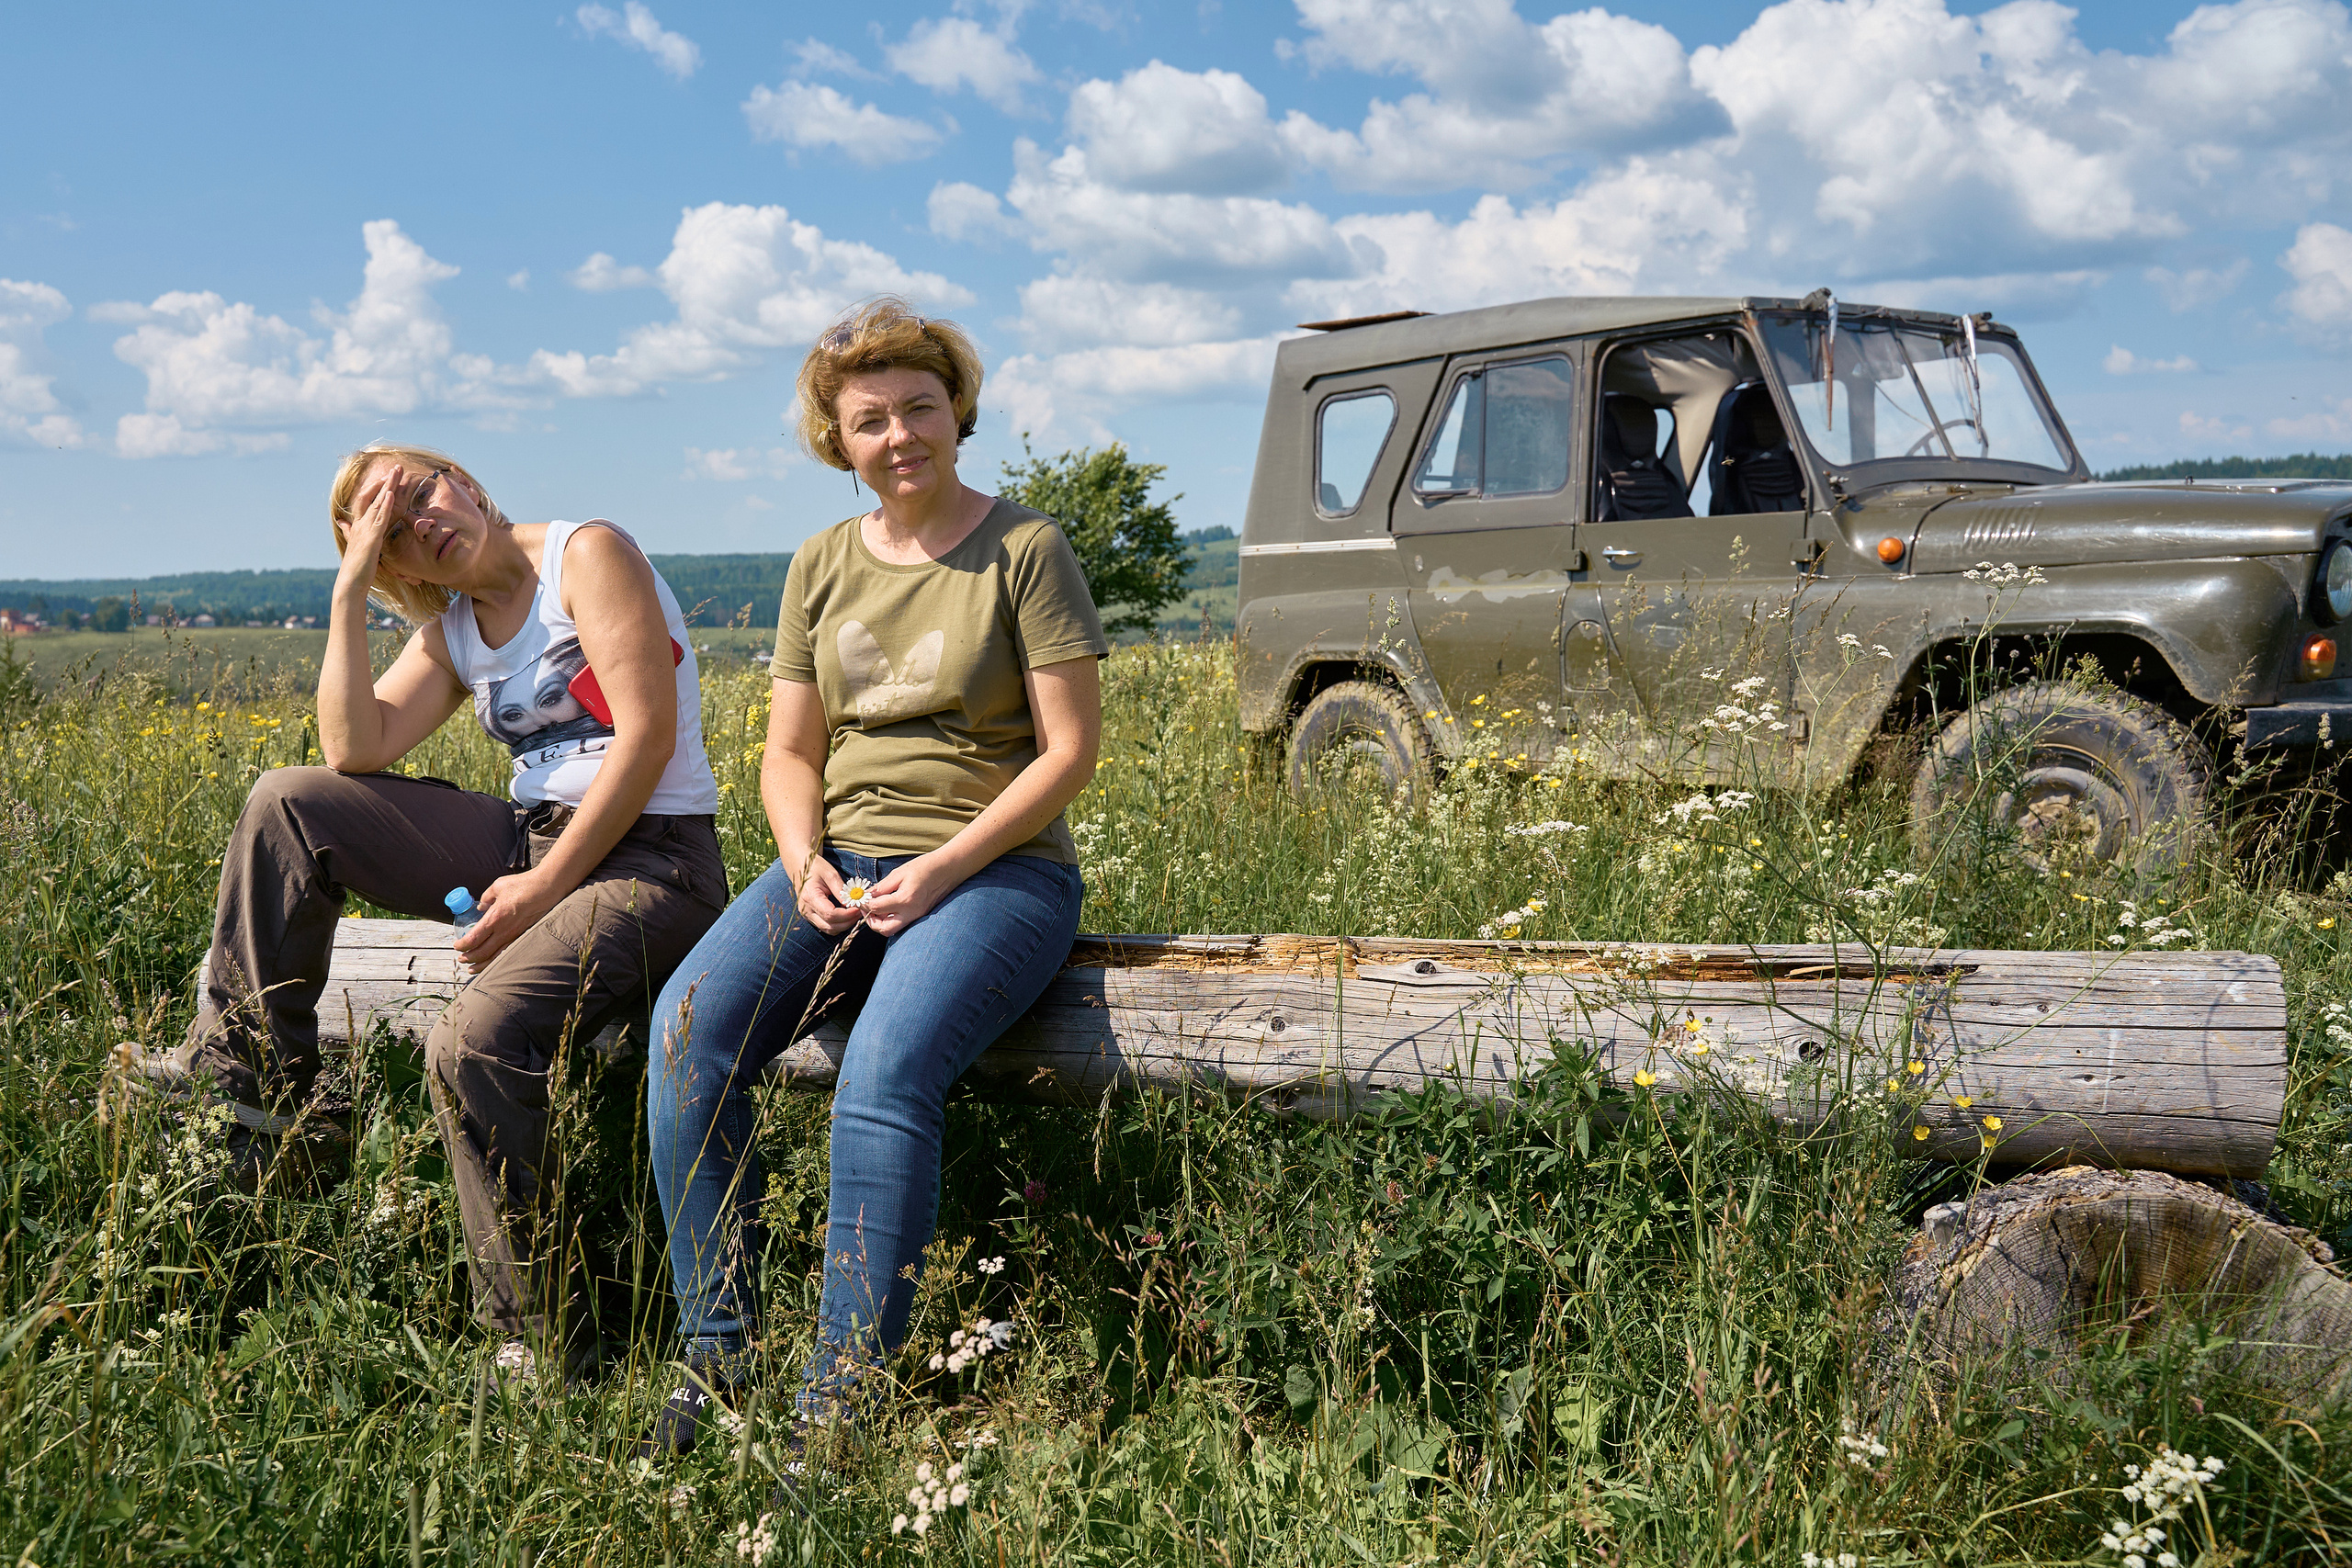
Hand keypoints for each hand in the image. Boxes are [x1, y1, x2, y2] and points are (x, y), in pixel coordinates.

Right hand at [338, 464, 411, 593]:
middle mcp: (360, 524)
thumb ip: (349, 531)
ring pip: (377, 503)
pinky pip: (379, 518)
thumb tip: (341, 522)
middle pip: (372, 496)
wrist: (351, 582)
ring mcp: (365, 529)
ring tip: (397, 473)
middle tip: (397, 467)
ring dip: (387, 486)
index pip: (367, 500)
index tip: (388, 478)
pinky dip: (385, 505)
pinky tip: (390, 494)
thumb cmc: (356, 566)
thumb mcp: (355, 544)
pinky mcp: (371, 538)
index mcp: (358, 525)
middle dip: (385, 481)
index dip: (377, 488)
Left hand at [454, 868, 562, 970]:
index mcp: (495, 918)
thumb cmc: (524, 885)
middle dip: (469, 958)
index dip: (462, 945)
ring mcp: (515, 935)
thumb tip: (481, 906)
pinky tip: (493, 963)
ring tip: (472, 968)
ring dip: (482, 965)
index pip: (473, 939)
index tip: (457, 945)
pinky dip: (497, 961)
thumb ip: (486, 898)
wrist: (547, 888)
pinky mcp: (524, 936)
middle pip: (482, 952)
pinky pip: (507, 953)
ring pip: (495, 957)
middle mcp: (504, 931)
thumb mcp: (498, 886)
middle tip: (462, 958)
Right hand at [792, 853, 864, 936]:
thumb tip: (853, 905)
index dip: (847, 915)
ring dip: (844, 925)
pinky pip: (826, 926)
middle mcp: (806, 910)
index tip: (858, 908)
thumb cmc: (816, 867)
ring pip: (829, 929)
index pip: (830, 915)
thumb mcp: (831, 874)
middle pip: (830, 926)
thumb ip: (841, 891)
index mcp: (810, 897)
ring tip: (854, 913)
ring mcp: (807, 915)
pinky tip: (846, 914)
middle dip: (848, 922)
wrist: (800, 866)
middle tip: (860, 912)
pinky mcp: (810, 917)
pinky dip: (838, 924)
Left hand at [856, 852, 961, 935]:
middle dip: (871, 922)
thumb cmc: (925, 867)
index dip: (864, 904)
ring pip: (893, 929)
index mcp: (905, 899)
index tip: (860, 898)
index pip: (876, 908)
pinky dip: (891, 919)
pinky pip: (901, 924)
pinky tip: (888, 907)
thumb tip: (867, 896)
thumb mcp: (899, 873)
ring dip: (881, 922)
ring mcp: (917, 916)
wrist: (949, 869)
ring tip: (877, 908)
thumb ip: (882, 887)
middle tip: (866, 909)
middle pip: (884, 929)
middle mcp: (912, 912)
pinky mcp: (921, 916)